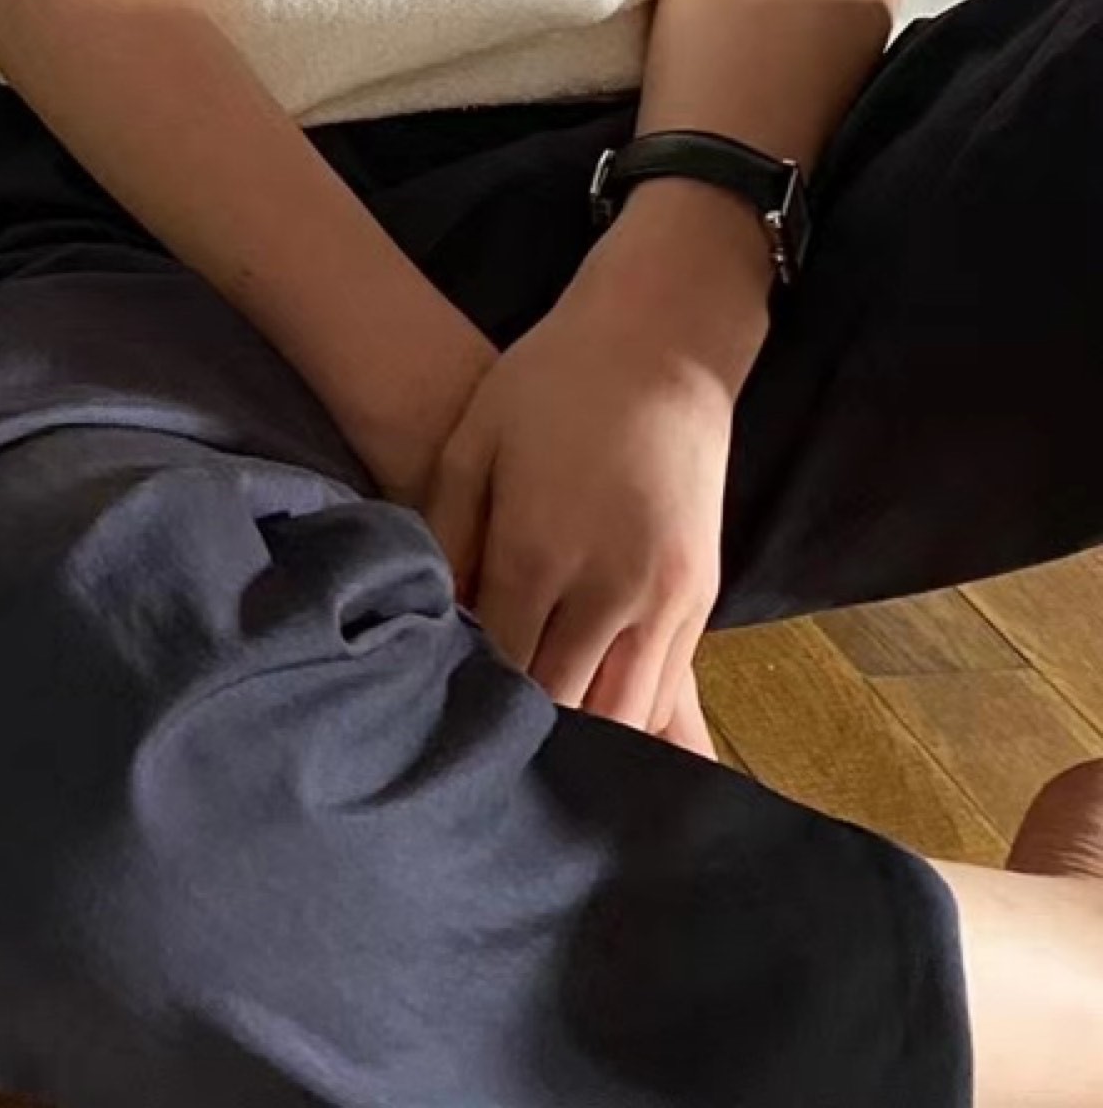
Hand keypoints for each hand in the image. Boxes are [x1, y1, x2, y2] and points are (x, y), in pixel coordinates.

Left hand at [423, 191, 769, 745]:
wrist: (663, 343)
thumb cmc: (550, 383)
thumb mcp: (473, 441)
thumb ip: (444, 532)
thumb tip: (428, 614)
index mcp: (538, 548)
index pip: (496, 661)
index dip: (465, 702)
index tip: (433, 732)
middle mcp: (607, 586)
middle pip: (560, 703)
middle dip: (521, 743)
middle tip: (477, 781)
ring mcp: (663, 597)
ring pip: (622, 714)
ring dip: (584, 749)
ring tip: (538, 786)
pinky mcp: (700, 598)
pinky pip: (668, 690)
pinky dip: (636, 727)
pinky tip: (607, 757)